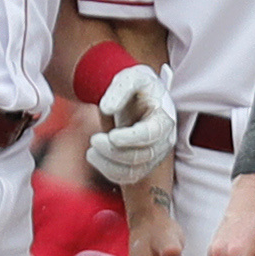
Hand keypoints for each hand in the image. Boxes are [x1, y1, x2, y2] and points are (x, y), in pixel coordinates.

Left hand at [87, 63, 175, 185]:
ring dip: (108, 164)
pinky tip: (95, 156)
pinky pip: (127, 177)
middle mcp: (163, 141)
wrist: (139, 97)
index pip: (150, 134)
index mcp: (163, 118)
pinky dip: (108, 171)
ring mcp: (154, 156)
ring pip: (133, 171)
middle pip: (141, 156)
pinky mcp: (143, 165)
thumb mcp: (130, 77)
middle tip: (93, 139)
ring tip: (91, 151)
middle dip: (113, 151)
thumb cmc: (136, 87)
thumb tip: (107, 108)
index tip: (111, 135)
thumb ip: (119, 89)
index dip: (130, 138)